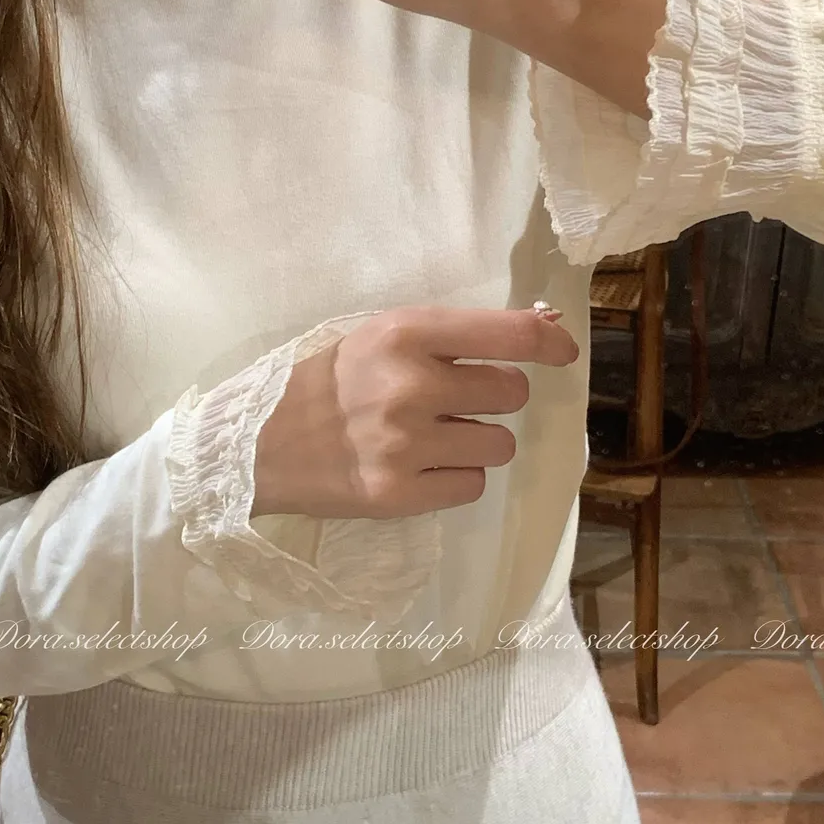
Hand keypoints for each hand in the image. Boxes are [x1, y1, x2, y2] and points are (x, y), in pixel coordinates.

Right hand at [250, 306, 578, 520]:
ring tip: (433, 439)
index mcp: (404, 334)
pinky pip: (472, 487)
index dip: (548, 341)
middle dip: (493, 398)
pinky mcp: (399, 495)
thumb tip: (544, 329)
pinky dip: (455, 479)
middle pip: (510, 393)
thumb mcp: (381, 336)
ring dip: (477, 442)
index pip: (508, 334)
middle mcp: (410, 387)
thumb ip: (453, 335)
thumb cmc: (328, 382)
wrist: (260, 444)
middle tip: (455, 403)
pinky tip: (419, 467)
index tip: (562, 350)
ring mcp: (406, 445)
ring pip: (499, 446)